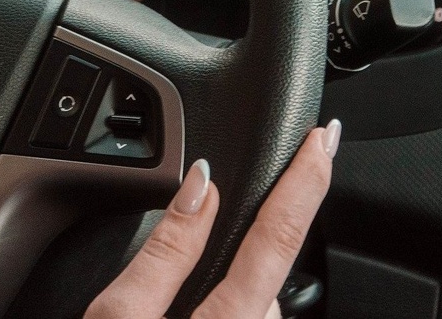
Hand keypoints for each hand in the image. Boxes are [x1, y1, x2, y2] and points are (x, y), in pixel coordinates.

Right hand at [85, 120, 340, 318]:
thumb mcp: (118, 318)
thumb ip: (164, 248)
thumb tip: (201, 186)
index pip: (280, 235)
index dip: (305, 179)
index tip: (323, 139)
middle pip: (267, 280)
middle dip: (235, 267)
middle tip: (177, 299)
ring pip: (256, 313)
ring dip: (225, 307)